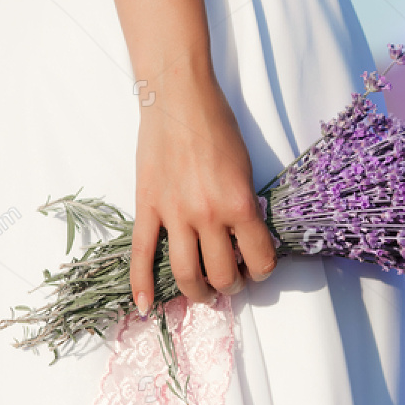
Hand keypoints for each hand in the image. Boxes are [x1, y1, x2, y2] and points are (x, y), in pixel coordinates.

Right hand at [130, 63, 276, 308]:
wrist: (178, 98)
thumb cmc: (217, 125)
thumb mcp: (245, 167)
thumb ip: (243, 204)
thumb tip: (243, 237)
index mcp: (239, 204)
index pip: (258, 258)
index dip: (263, 269)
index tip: (259, 267)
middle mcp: (207, 215)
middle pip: (222, 273)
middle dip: (231, 285)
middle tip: (232, 281)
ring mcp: (174, 214)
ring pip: (186, 273)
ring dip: (198, 292)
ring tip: (204, 293)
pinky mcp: (147, 207)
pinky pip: (142, 254)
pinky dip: (141, 284)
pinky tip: (144, 305)